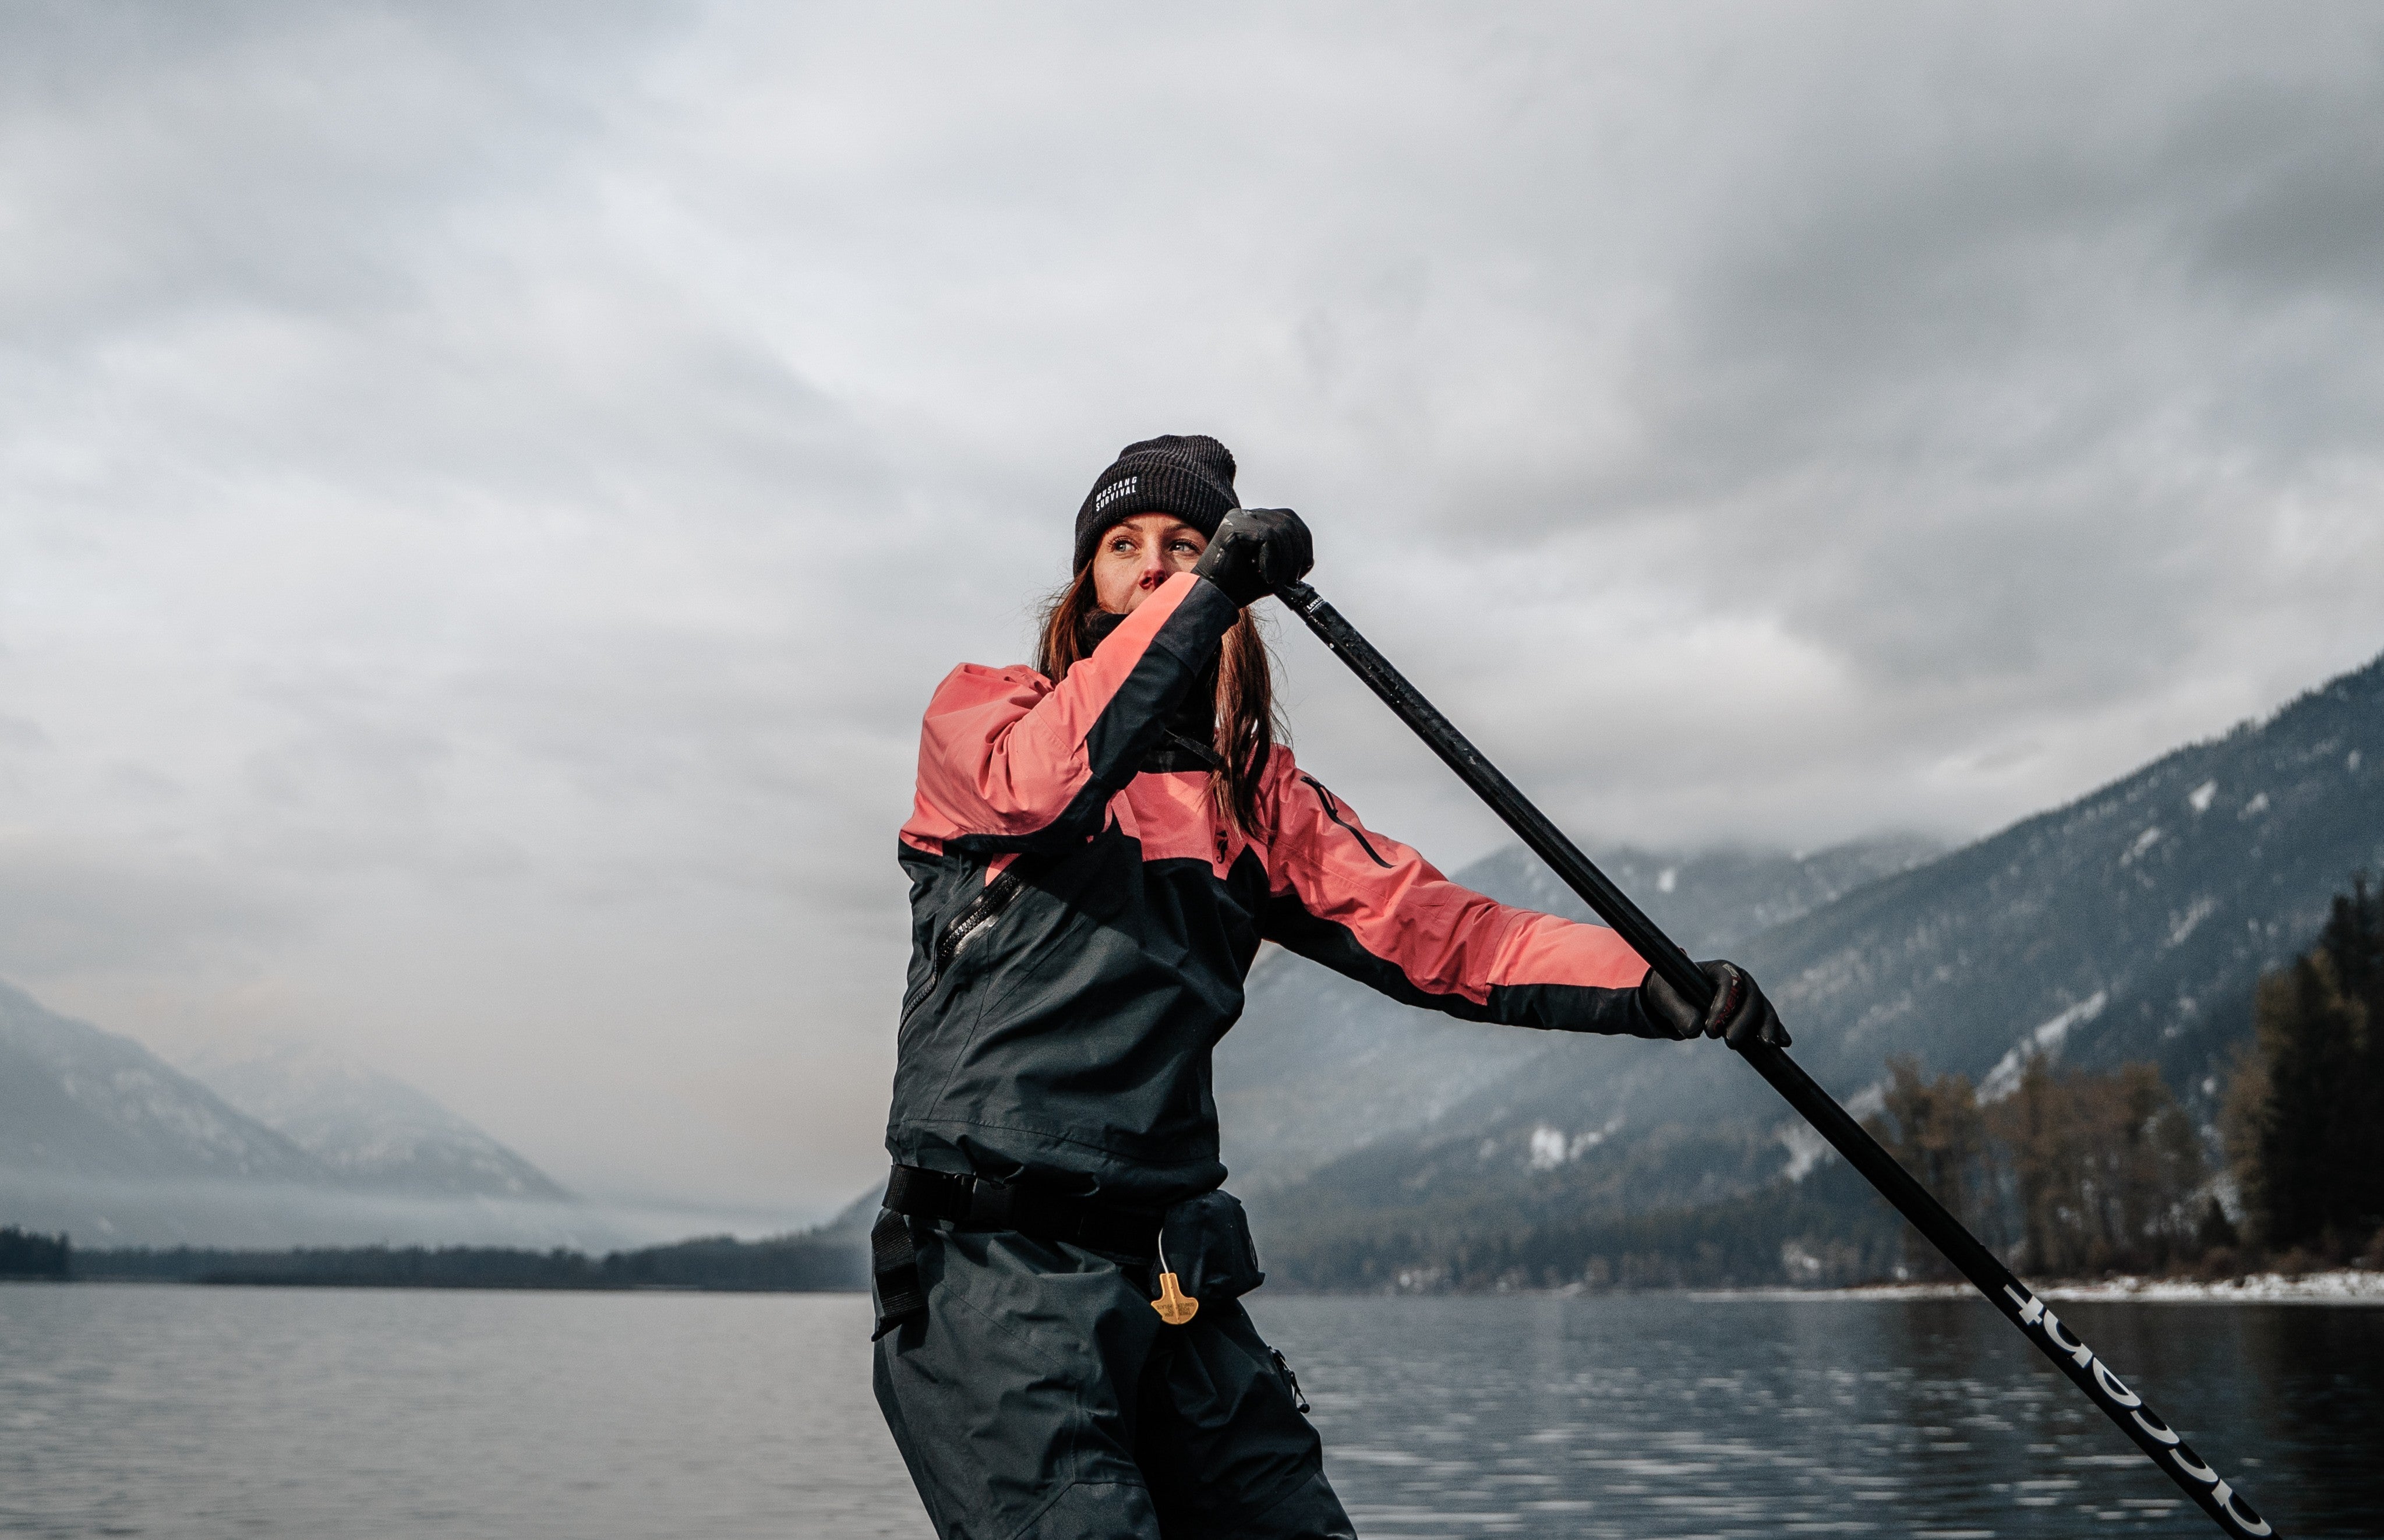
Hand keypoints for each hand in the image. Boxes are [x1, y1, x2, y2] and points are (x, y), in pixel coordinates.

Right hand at [1192, 507, 1311, 606]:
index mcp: (1255, 521)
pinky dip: (1273, 560)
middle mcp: (1247, 515)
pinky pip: (1268, 537)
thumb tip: (1308, 559)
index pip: (1289, 519)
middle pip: (1288, 523)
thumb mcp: (1272, 570)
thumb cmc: (1238, 586)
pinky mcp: (1234, 525)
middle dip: (1297, 554)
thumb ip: (1288, 558)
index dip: (1303, 541)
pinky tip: (1266, 576)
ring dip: (1285, 561)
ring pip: (1280, 530)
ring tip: (1276, 581)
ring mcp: (1239, 517)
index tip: (1304, 566)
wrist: (1215, 597)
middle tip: (1291, 579)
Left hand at [1639, 960, 1789, 1047]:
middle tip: (1730, 1043)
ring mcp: (1747, 996)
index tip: (1709, 1030)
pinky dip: (1775, 1030)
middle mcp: (1738, 979)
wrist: (1673, 1001)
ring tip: (1767, 1045)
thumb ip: (1678, 1011)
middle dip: (1746, 1019)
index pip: (1729, 982)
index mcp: (1718, 969)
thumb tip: (1694, 1030)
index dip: (1724, 1005)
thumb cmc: (1669, 993)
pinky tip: (1784, 1043)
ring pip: (1763, 1008)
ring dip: (1767, 1025)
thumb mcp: (1666, 999)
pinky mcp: (1751, 1013)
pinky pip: (1766, 1020)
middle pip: (1751, 995)